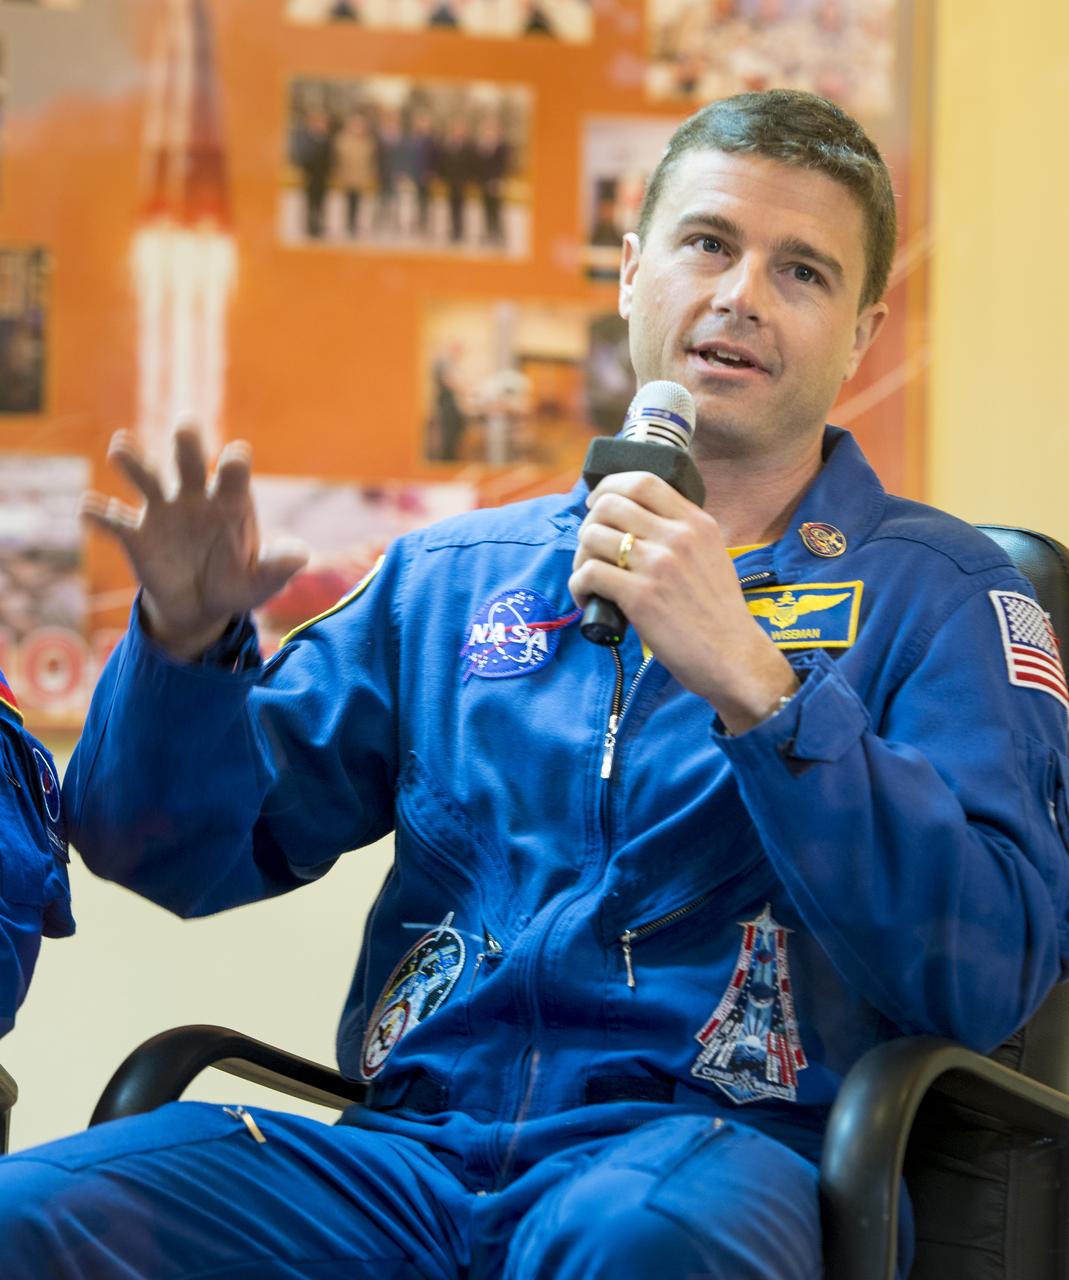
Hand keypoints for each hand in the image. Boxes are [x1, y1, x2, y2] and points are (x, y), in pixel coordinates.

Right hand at [81, 425, 308, 658]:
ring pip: (147, 477)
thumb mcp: (262, 581)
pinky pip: (115, 521)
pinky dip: (100, 514)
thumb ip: (279, 566)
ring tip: (121, 447)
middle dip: (187, 442)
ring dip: (135, 462)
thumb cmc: (237, 583)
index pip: (233, 471)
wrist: (201, 606)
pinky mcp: (136, 535)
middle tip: (185, 427)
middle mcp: (194, 495)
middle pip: (188, 459)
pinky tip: (89, 508)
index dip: (233, 463)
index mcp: (230, 499)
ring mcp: (163, 511)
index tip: (233, 460)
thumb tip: (301, 555)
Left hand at [569, 472, 797, 732]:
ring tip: (588, 577)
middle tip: (590, 548)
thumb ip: (682, 535)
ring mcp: (658, 565)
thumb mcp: (712, 556)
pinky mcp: (640, 596)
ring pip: (592, 536)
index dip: (609, 486)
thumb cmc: (719, 615)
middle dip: (588, 523)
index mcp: (697, 522)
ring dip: (580, 556)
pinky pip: (588, 574)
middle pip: (609, 505)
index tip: (597, 504)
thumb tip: (633, 525)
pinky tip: (587, 599)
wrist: (734, 658)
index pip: (643, 480)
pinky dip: (578, 585)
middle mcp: (678, 536)